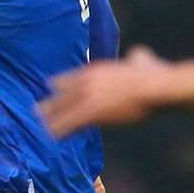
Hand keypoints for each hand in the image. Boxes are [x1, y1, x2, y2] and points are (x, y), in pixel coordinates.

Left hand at [39, 46, 170, 139]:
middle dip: (49, 104)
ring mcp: (87, 96)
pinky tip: (51, 137)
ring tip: (42, 127)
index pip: (68, 79)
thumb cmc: (155, 75)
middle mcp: (87, 81)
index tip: (52, 91)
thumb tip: (138, 55)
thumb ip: (137, 58)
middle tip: (36, 111)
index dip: (59, 87)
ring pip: (60, 109)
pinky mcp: (91, 112)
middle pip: (60, 94)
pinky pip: (68, 123)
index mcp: (96, 69)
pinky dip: (59, 130)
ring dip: (50, 118)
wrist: (157, 86)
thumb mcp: (142, 61)